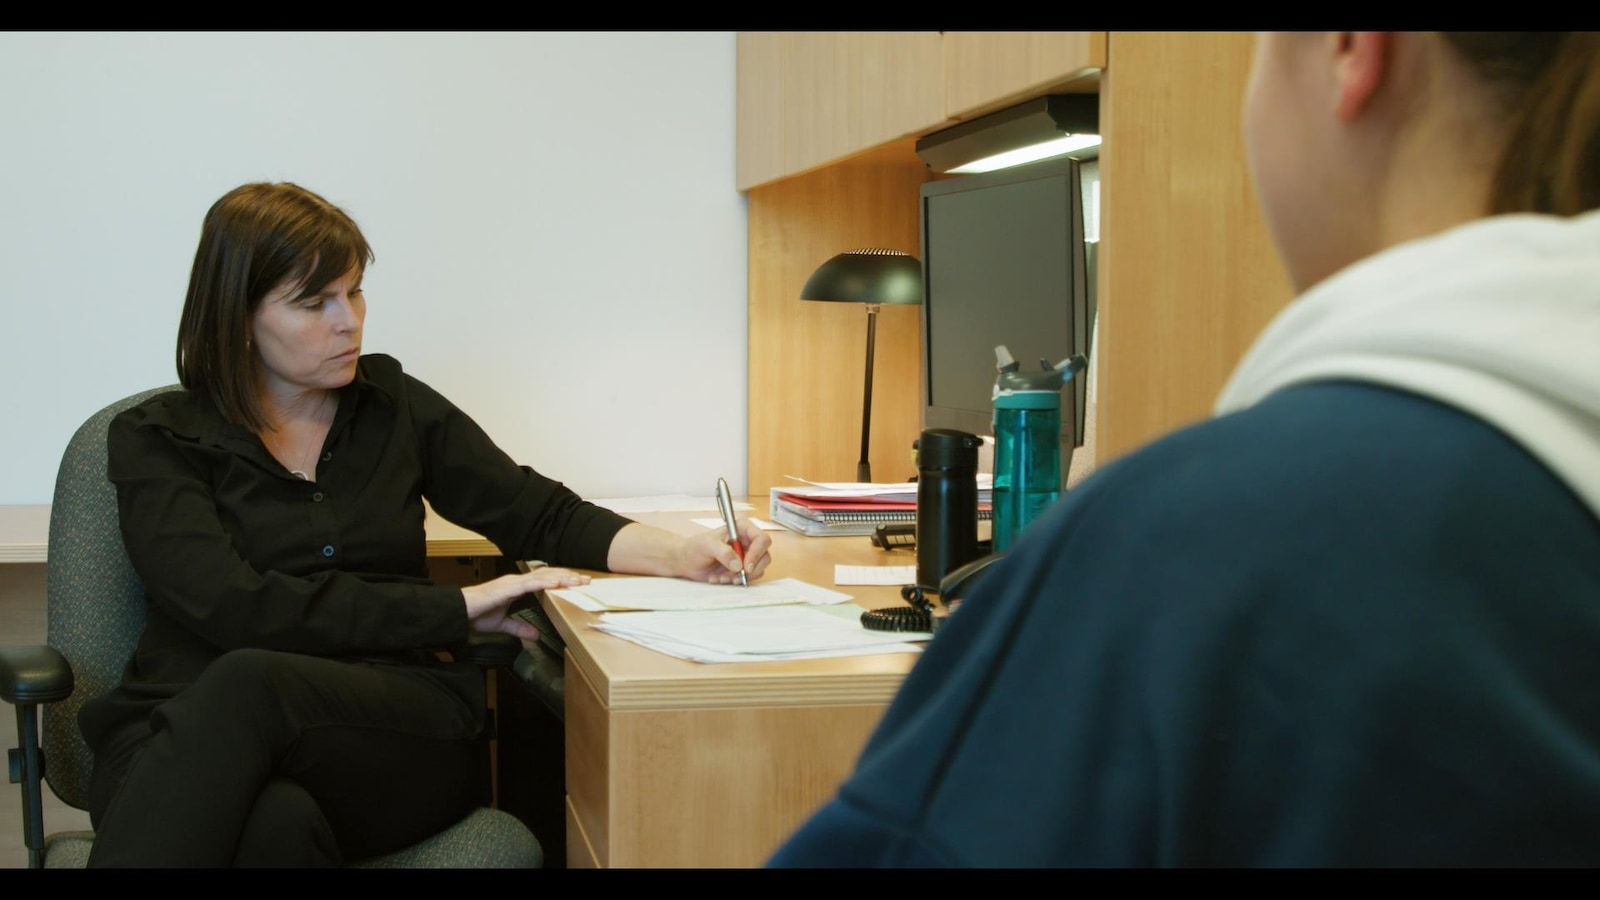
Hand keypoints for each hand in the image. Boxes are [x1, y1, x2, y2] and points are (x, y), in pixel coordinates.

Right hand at [460, 567, 590, 640]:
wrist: (459, 611)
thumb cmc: (476, 615)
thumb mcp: (503, 624)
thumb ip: (519, 628)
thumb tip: (536, 635)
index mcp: (517, 587)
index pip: (544, 580)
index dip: (561, 580)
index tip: (577, 583)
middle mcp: (517, 581)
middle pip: (548, 575)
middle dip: (568, 577)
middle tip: (586, 579)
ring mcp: (513, 582)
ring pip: (543, 576)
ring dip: (562, 578)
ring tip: (578, 580)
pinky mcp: (507, 588)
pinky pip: (530, 584)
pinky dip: (545, 582)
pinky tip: (558, 583)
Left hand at [681, 515, 772, 584]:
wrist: (686, 562)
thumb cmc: (695, 548)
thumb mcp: (706, 546)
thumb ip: (723, 552)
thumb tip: (738, 564)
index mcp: (742, 529)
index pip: (761, 539)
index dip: (757, 553)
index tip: (746, 566)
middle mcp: (747, 542)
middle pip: (764, 556)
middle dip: (751, 569)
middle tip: (735, 576)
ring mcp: (746, 556)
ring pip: (758, 569)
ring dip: (741, 577)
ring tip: (722, 577)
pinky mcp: (742, 569)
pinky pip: (749, 578)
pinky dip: (735, 582)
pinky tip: (720, 578)